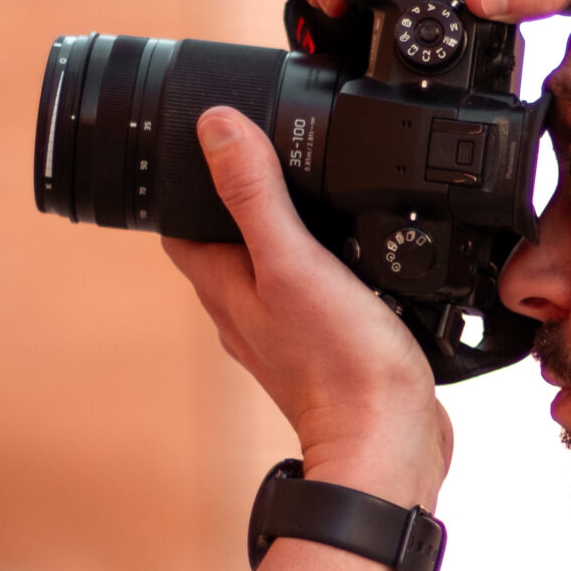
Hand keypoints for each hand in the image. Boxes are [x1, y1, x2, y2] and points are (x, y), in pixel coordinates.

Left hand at [164, 110, 452, 505]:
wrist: (389, 443)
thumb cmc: (340, 366)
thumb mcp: (293, 261)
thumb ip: (254, 194)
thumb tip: (216, 126)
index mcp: (224, 287)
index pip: (181, 222)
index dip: (187, 177)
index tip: (209, 141)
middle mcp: (247, 312)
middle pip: (230, 241)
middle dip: (247, 198)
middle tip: (275, 157)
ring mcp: (288, 334)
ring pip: (276, 268)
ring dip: (294, 234)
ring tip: (322, 200)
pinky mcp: (330, 348)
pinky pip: (319, 295)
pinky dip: (335, 269)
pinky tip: (363, 260)